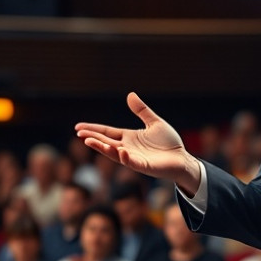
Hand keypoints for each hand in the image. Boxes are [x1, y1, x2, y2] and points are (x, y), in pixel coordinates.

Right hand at [75, 93, 200, 193]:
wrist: (182, 159)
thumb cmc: (168, 143)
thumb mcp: (154, 123)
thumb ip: (142, 110)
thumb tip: (130, 94)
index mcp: (129, 137)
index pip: (107, 132)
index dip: (93, 129)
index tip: (78, 127)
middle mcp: (128, 148)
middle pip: (106, 142)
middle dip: (93, 138)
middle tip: (79, 134)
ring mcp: (134, 158)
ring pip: (114, 153)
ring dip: (102, 148)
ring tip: (90, 142)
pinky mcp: (144, 166)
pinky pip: (131, 162)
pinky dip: (125, 157)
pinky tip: (121, 150)